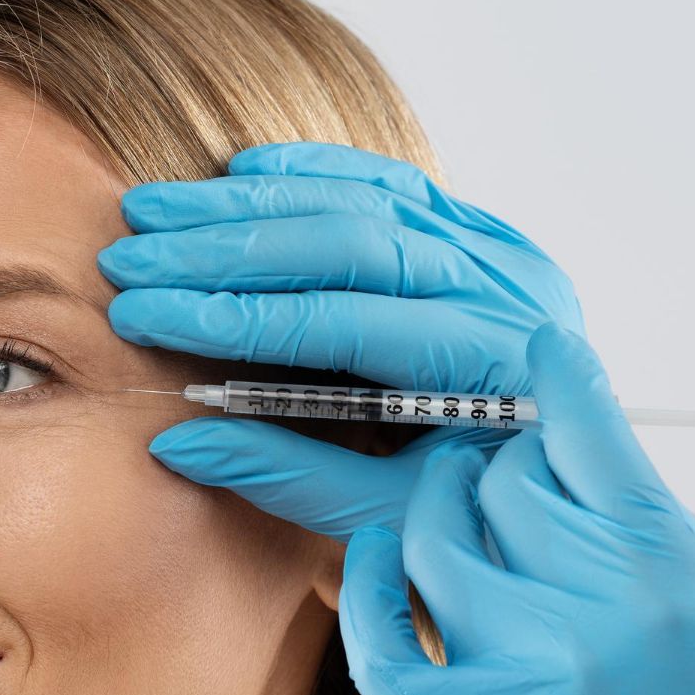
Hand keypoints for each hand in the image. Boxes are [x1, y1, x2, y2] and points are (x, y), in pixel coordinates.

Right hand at [97, 141, 694, 610]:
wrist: (565, 498)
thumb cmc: (476, 517)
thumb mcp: (388, 521)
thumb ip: (288, 477)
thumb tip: (174, 443)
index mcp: (494, 371)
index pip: (342, 323)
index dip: (233, 316)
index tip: (141, 313)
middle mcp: (506, 296)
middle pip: (348, 245)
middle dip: (222, 250)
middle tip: (129, 255)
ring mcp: (501, 256)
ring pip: (361, 202)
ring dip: (247, 206)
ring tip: (153, 210)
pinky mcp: (486, 236)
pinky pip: (395, 185)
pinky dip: (316, 173)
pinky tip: (242, 173)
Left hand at [338, 321, 694, 694]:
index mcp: (675, 575)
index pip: (586, 427)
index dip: (556, 373)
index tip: (539, 349)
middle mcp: (585, 617)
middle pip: (497, 476)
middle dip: (502, 456)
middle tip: (506, 462)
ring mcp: (508, 680)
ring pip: (428, 537)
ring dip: (437, 506)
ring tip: (457, 505)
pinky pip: (378, 632)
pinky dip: (370, 584)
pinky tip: (381, 558)